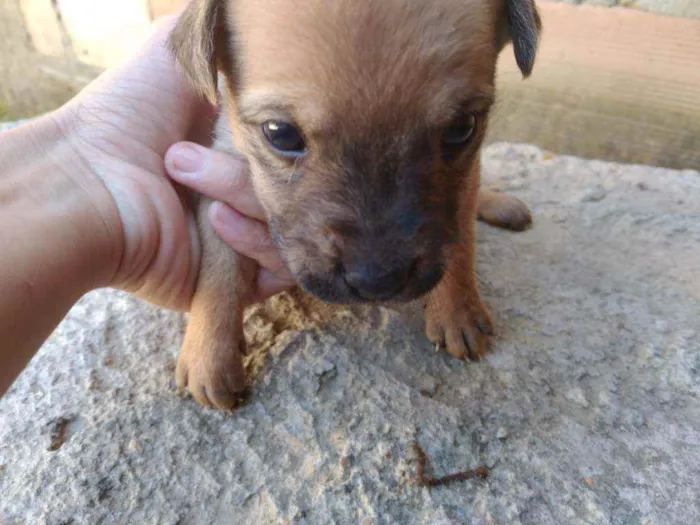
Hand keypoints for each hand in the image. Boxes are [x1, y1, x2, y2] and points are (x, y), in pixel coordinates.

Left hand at [55, 15, 292, 309]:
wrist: (88, 186)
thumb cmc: (126, 117)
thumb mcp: (175, 52)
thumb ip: (220, 38)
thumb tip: (265, 31)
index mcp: (241, 150)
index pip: (300, 148)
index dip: (291, 135)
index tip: (258, 117)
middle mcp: (247, 195)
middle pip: (304, 186)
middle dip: (254, 167)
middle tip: (191, 154)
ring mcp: (247, 238)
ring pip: (296, 224)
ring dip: (245, 197)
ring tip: (189, 183)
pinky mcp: (240, 280)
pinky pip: (286, 264)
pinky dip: (254, 241)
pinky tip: (214, 222)